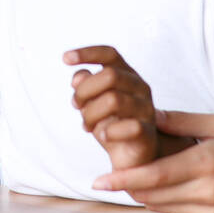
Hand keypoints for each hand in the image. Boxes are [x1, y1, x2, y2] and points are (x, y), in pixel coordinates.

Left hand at [67, 45, 157, 170]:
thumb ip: (85, 87)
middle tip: (76, 106)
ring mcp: (146, 109)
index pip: (110, 55)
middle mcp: (140, 87)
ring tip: (87, 126)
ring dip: (91, 114)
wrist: (130, 159)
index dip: (88, 53)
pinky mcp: (148, 132)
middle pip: (109, 75)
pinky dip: (109, 131)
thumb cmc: (112, 126)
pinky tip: (103, 136)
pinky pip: (129, 126)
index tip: (65, 58)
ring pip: (113, 100)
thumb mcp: (92, 104)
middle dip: (84, 91)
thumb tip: (79, 76)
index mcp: (127, 75)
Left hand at [92, 110, 213, 212]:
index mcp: (206, 163)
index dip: (123, 179)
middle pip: (152, 196)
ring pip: (161, 207)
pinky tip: (160, 187)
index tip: (99, 180)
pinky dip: (163, 201)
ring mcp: (211, 211)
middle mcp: (207, 191)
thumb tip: (150, 114)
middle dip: (127, 186)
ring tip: (130, 179)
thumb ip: (183, 121)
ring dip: (143, 194)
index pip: (155, 176)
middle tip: (108, 176)